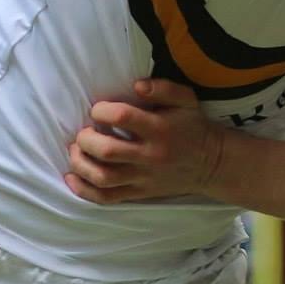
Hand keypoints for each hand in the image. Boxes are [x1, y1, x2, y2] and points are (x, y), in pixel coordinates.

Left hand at [65, 78, 221, 204]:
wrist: (212, 164)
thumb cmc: (193, 127)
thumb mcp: (186, 100)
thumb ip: (163, 88)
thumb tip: (136, 85)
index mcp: (159, 129)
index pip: (121, 117)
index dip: (101, 111)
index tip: (97, 110)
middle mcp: (149, 155)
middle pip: (106, 151)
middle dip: (86, 140)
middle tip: (84, 133)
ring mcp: (143, 178)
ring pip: (103, 177)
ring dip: (81, 164)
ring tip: (76, 152)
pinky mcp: (140, 193)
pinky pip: (107, 198)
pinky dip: (85, 190)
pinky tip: (72, 178)